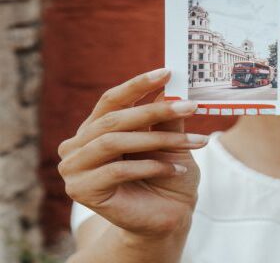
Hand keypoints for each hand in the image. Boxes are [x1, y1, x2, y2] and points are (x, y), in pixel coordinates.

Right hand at [58, 68, 207, 236]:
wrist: (166, 216)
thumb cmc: (167, 174)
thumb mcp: (170, 141)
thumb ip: (164, 117)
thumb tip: (167, 87)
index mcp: (94, 128)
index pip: (111, 99)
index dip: (138, 85)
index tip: (167, 73)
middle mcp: (77, 145)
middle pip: (114, 119)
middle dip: (156, 111)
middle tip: (191, 106)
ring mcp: (74, 169)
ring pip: (116, 142)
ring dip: (159, 140)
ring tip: (194, 143)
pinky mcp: (82, 190)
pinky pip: (118, 170)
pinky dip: (152, 166)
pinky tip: (177, 169)